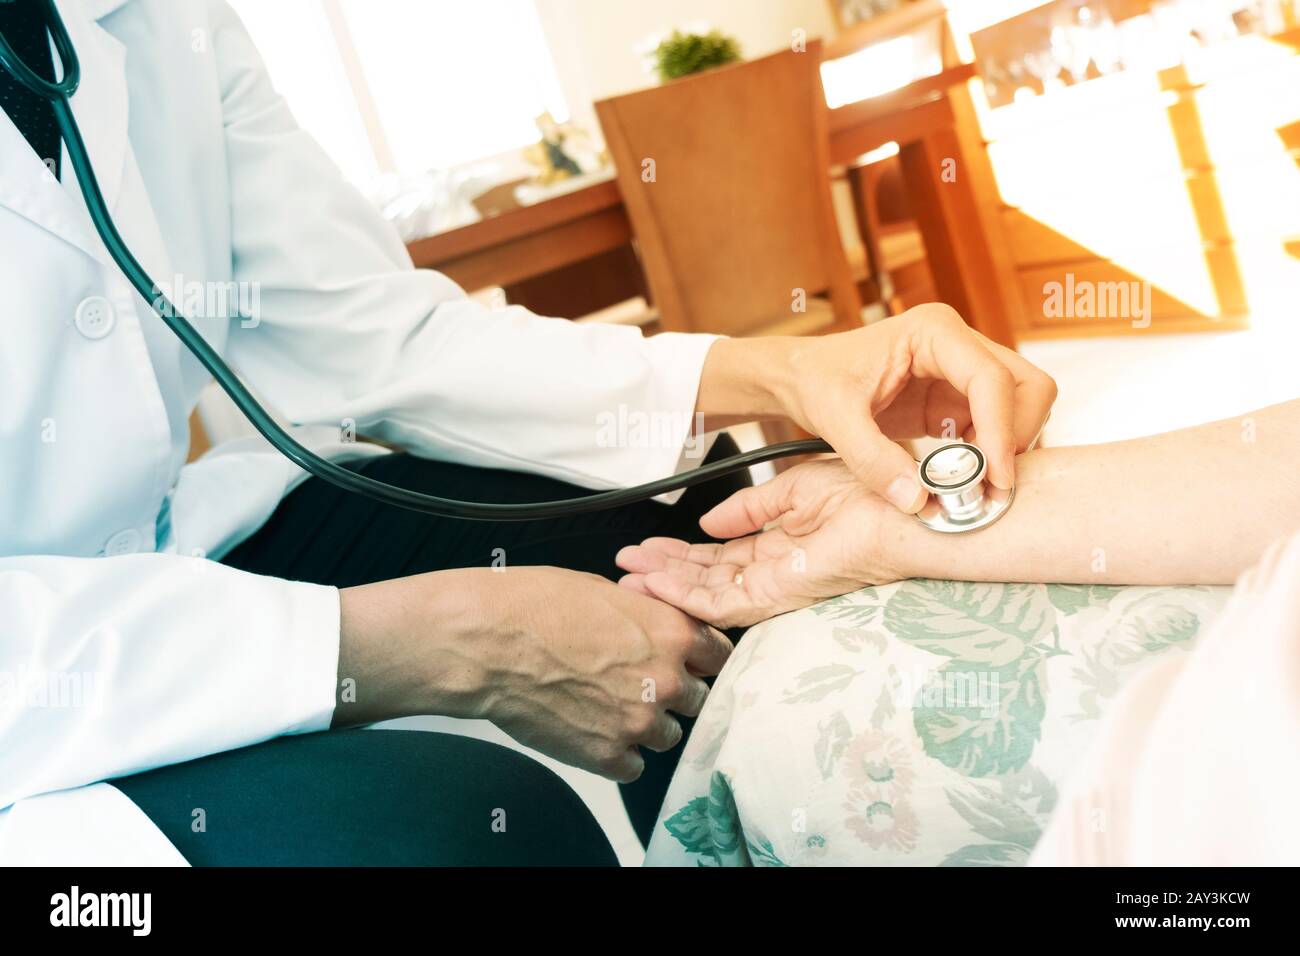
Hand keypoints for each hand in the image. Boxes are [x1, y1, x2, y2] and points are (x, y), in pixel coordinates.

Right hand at [336, 566, 731, 781]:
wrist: (488, 643)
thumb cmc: (534, 606)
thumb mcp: (605, 591)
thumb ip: (646, 616)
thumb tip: (656, 627)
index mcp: (672, 633)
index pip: (719, 654)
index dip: (701, 658)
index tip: (687, 662)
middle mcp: (666, 680)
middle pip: (697, 698)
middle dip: (673, 691)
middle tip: (639, 683)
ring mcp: (639, 722)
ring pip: (668, 736)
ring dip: (646, 723)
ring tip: (608, 705)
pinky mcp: (608, 756)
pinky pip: (634, 767)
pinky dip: (618, 753)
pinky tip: (594, 730)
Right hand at [617, 458, 904, 627]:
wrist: (905, 509)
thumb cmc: (872, 494)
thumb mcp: (796, 488)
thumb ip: (751, 508)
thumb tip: (710, 522)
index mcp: (782, 547)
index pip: (719, 559)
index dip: (680, 555)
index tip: (646, 549)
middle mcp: (776, 571)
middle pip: (707, 579)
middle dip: (663, 573)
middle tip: (625, 568)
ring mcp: (778, 586)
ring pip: (709, 597)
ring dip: (666, 587)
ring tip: (631, 579)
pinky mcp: (784, 594)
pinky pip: (727, 603)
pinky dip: (688, 595)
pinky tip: (660, 585)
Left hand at [698, 304, 1055, 510]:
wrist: (801, 378)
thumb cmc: (815, 382)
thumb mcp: (834, 420)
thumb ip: (873, 460)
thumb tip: (919, 501)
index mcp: (934, 332)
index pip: (993, 379)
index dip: (1003, 430)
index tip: (995, 479)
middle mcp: (959, 345)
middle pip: (1027, 387)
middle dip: (1016, 436)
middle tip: (989, 485)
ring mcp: (962, 372)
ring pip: (1021, 407)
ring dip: (1007, 448)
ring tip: (973, 487)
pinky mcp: (957, 399)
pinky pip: (996, 428)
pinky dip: (990, 456)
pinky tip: (961, 480)